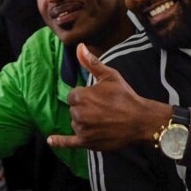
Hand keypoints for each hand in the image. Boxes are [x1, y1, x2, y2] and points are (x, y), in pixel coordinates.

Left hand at [47, 44, 171, 151]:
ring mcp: (82, 129)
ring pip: (76, 123)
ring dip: (83, 122)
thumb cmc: (125, 96)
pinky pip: (69, 143)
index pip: (73, 96)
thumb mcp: (109, 76)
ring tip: (102, 120)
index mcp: (80, 97)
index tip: (97, 98)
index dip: (84, 96)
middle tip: (102, 109)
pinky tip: (50, 140)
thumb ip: (91, 63)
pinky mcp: (87, 142)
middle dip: (84, 109)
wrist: (140, 120)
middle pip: (73, 110)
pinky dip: (59, 142)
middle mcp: (78, 114)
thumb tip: (79, 47)